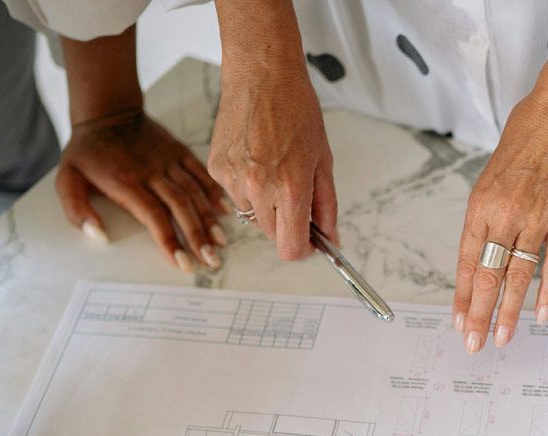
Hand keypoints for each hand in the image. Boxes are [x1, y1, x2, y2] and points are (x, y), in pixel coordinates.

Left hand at [55, 110, 227, 272]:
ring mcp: (168, 161)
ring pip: (194, 192)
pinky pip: (200, 172)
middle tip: (211, 261)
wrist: (106, 111)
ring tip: (221, 244)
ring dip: (209, 220)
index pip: (154, 216)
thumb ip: (78, 210)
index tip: (183, 264)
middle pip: (181, 208)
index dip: (170, 241)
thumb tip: (100, 237)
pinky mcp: (178, 152)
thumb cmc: (87, 152)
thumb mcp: (67, 179)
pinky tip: (226, 212)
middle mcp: (152, 172)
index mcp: (127, 183)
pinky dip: (214, 192)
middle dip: (198, 237)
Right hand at [208, 61, 337, 259]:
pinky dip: (246, 186)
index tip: (309, 242)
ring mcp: (234, 181)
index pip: (291, 248)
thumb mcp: (322, 159)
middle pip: (272, 235)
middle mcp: (258, 189)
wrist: (261, 73)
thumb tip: (330, 236)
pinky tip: (254, 157)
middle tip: (293, 191)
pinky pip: (235, 195)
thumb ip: (326, 204)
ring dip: (264, 203)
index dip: (303, 249)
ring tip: (271, 165)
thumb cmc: (295, 108)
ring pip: (252, 216)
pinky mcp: (217, 170)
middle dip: (286, 222)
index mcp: (290, 188)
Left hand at [453, 6, 547, 351]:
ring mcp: (536, 219)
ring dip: (508, 312)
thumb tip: (479, 253)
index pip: (464, 263)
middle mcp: (504, 216)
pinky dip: (547, 291)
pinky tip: (541, 314)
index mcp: (479, 208)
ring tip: (501, 337)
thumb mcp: (488, 180)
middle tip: (472, 342)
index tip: (456, 320)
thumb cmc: (524, 140)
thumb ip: (484, 219)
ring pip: (518, 276)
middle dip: (477, 315)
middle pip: (486, 276)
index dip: (459, 296)